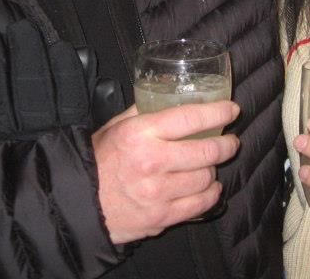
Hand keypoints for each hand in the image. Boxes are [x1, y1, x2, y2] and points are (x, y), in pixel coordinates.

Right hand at [94, 101, 239, 244]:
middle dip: (226, 144)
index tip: (231, 110)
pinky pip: (200, 205)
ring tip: (213, 164)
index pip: (191, 118)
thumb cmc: (99, 160)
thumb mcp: (117, 126)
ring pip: (206, 178)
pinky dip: (211, 194)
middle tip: (230, 140)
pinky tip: (210, 186)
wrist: (78, 203)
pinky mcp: (161, 217)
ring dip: (215, 169)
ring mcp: (158, 193)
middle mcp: (152, 162)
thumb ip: (145, 109)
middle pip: (206, 150)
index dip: (218, 113)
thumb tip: (171, 92)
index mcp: (140, 133)